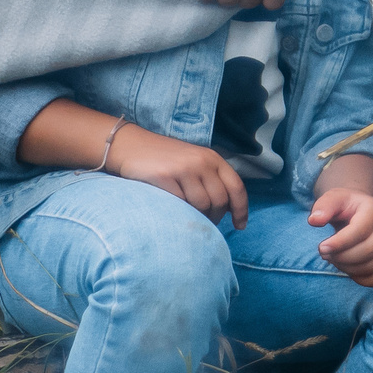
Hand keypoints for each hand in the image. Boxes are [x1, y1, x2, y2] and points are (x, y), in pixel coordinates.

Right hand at [110, 127, 248, 226]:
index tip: (239, 226)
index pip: (236, 187)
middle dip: (215, 217)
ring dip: (197, 216)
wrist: (131, 145)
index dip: (241, 210)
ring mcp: (183, 168)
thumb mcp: (194, 162)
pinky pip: (180, 203)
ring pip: (202, 205)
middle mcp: (201, 162)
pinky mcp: (164, 176)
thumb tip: (228, 209)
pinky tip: (172, 209)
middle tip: (204, 222)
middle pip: (220, 200)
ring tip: (187, 215)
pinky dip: (179, 211)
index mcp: (213, 158)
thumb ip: (211, 180)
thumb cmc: (165, 160)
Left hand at [309, 189, 372, 286]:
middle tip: (325, 254)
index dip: (339, 243)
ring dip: (347, 268)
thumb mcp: (333, 199)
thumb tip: (314, 220)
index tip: (322, 247)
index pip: (360, 230)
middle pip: (368, 251)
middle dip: (341, 257)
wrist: (360, 211)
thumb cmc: (344, 206)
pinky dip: (359, 278)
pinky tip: (347, 267)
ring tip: (334, 258)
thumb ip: (323, 207)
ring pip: (372, 266)